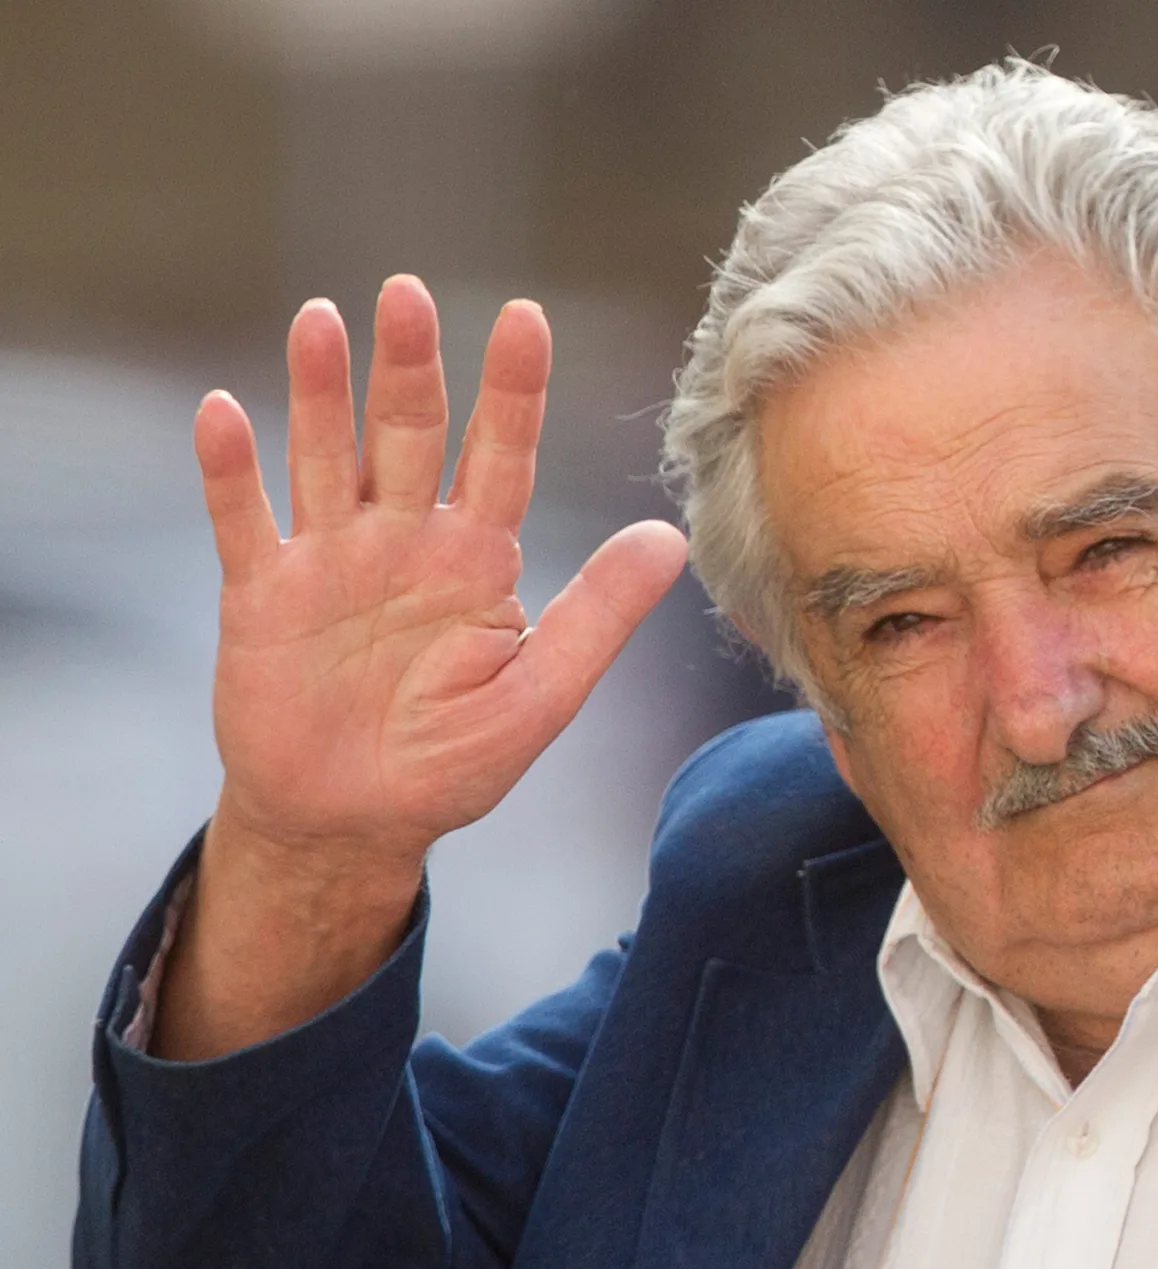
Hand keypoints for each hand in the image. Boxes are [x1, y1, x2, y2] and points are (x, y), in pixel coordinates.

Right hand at [199, 276, 687, 872]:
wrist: (355, 824)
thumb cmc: (450, 762)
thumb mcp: (541, 695)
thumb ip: (599, 615)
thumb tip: (671, 538)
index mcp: (478, 560)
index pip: (502, 455)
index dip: (513, 389)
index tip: (526, 317)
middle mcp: (404, 541)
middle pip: (410, 437)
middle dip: (410, 366)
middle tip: (409, 291)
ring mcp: (330, 561)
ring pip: (326, 458)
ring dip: (320, 392)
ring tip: (321, 320)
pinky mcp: (263, 596)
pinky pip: (245, 521)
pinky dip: (233, 470)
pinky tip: (223, 410)